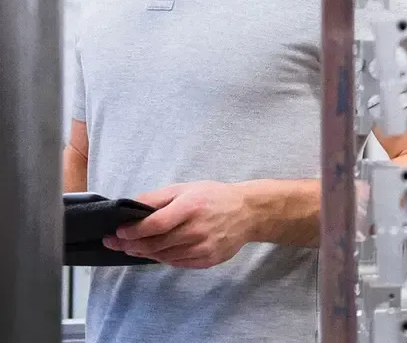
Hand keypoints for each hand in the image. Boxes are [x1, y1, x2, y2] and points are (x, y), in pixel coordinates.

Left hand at [103, 181, 251, 268]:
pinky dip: (162, 258)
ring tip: (131, 247)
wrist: (246, 212)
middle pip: (156, 243)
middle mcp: (196, 229)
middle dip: (131, 244)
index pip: (155, 224)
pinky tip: (155, 252)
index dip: (133, 231)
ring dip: (144, 253)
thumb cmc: (213, 196)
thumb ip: (158, 198)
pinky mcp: (207, 260)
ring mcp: (202, 247)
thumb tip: (132, 206)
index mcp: (190, 207)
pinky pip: (177, 263)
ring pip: (164, 256)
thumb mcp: (186, 188)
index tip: (118, 232)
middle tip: (115, 243)